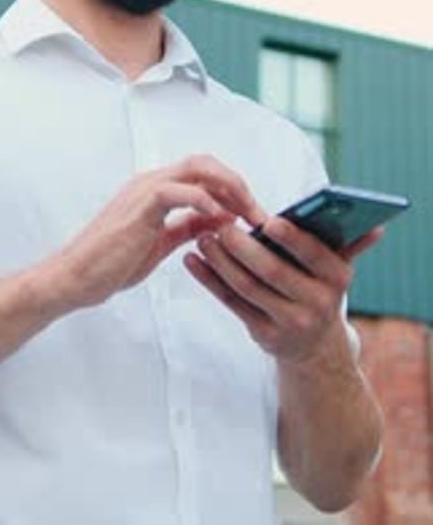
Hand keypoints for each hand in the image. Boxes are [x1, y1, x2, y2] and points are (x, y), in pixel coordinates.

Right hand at [55, 155, 262, 308]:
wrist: (75, 277)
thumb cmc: (112, 263)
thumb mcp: (160, 244)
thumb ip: (188, 228)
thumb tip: (220, 220)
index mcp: (157, 189)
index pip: (204, 173)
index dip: (233, 188)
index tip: (253, 215)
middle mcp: (152, 181)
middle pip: (206, 162)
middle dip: (238, 183)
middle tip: (258, 213)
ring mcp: (145, 190)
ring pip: (197, 168)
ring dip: (230, 188)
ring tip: (247, 215)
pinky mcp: (140, 206)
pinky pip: (180, 191)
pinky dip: (205, 201)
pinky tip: (220, 220)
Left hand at [184, 215, 383, 362]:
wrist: (314, 349)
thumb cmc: (320, 291)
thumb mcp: (336, 270)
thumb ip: (349, 244)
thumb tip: (376, 226)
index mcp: (336, 280)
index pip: (313, 255)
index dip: (291, 238)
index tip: (267, 220)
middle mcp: (316, 304)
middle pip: (272, 271)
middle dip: (243, 246)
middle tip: (219, 223)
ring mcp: (288, 323)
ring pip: (246, 288)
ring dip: (220, 261)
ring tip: (202, 237)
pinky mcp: (263, 335)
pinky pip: (231, 303)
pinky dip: (209, 281)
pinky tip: (193, 261)